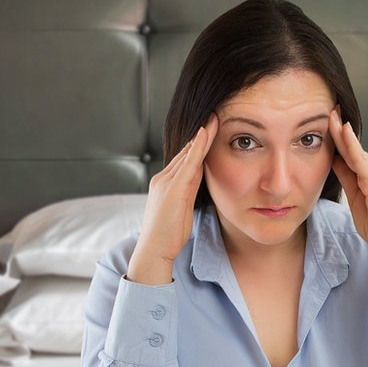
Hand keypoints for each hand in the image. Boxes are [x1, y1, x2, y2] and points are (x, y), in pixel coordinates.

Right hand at [127, 115, 217, 284]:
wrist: (152, 250)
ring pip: (187, 154)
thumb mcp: (180, 211)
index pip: (183, 160)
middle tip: (214, 116)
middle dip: (200, 135)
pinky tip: (205, 133)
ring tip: (214, 118)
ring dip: (201, 135)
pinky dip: (197, 146)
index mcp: (164, 184)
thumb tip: (196, 183)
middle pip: (185, 153)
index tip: (208, 131)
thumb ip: (186, 194)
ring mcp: (166, 182)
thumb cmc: (167, 236)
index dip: (196, 145)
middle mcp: (163, 179)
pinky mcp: (172, 188)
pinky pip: (188, 162)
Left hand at [328, 110, 367, 272]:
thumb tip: (334, 159)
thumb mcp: (356, 197)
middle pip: (355, 147)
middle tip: (329, 108)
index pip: (353, 152)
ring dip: (343, 133)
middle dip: (340, 128)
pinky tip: (344, 132)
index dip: (340, 137)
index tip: (328, 120)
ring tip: (331, 115)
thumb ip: (347, 177)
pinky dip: (353, 146)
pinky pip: (362, 161)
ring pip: (358, 151)